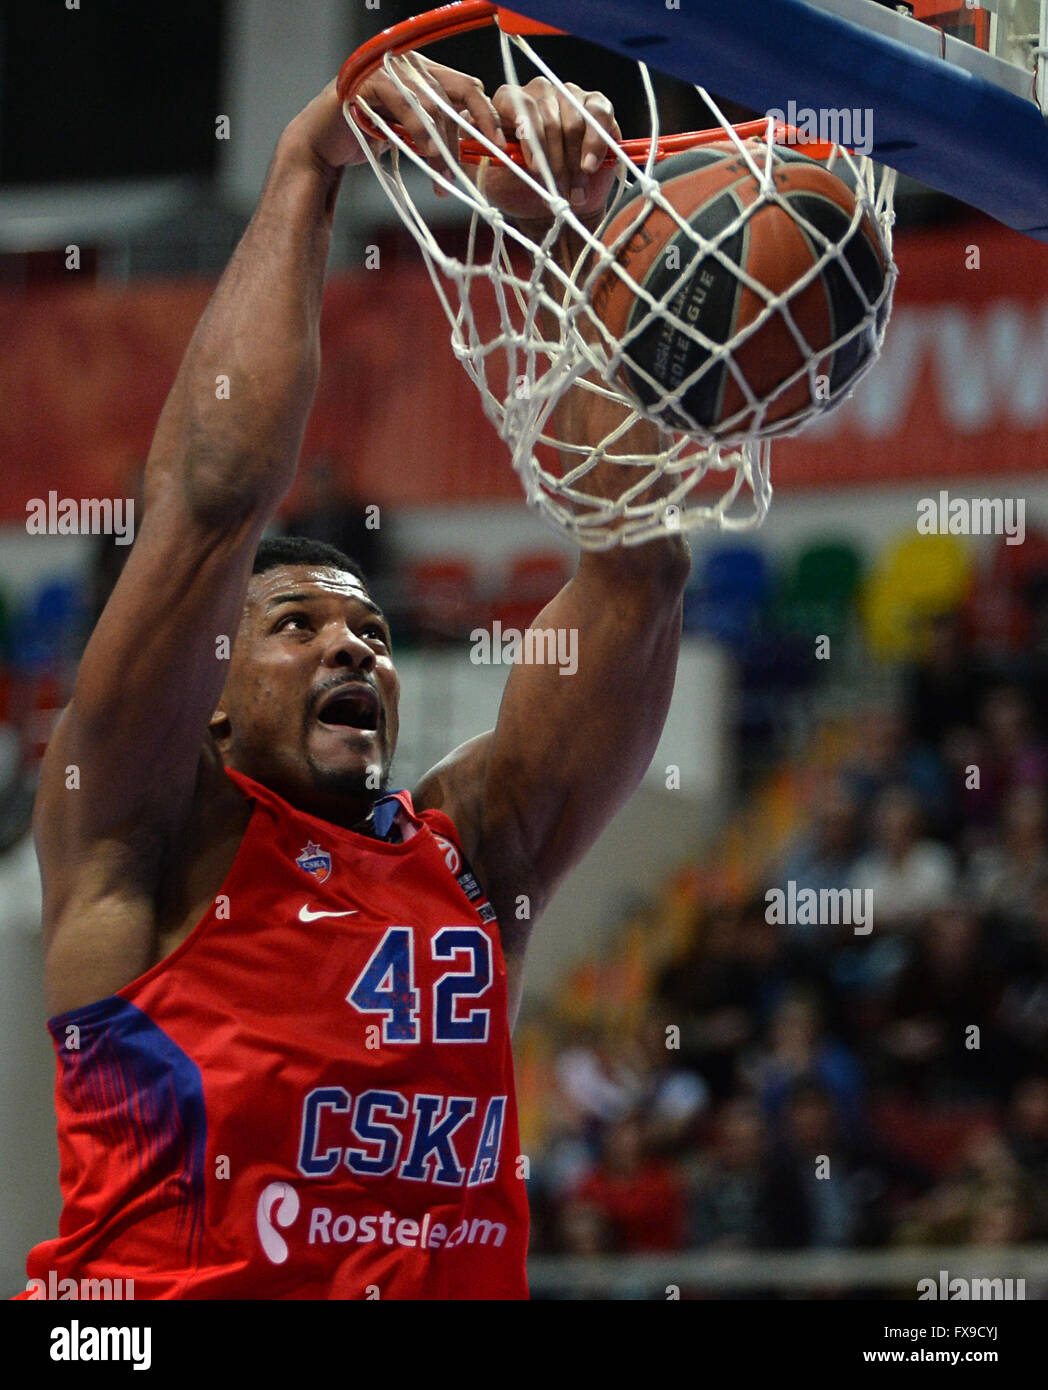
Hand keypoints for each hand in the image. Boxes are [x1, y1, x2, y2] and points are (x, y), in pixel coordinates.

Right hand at [289, 63, 503, 177]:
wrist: (321, 147)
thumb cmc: (366, 139)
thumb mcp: (412, 136)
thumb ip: (439, 133)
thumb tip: (475, 149)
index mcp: (424, 72)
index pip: (467, 87)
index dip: (487, 115)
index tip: (499, 146)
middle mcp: (409, 64)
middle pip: (456, 93)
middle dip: (469, 133)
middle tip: (474, 167)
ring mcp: (388, 69)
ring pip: (433, 102)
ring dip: (443, 144)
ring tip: (443, 177)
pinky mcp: (368, 81)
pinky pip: (404, 103)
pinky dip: (419, 130)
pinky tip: (428, 154)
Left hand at [481, 78, 621, 224]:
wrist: (556, 205)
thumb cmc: (520, 191)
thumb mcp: (493, 178)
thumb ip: (479, 158)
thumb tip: (466, 141)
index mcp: (507, 104)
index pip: (516, 104)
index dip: (528, 134)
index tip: (535, 167)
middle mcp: (537, 92)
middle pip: (548, 116)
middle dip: (553, 159)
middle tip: (555, 191)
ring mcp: (568, 95)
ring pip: (574, 119)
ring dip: (574, 160)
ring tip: (573, 192)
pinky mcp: (595, 106)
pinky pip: (598, 115)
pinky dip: (596, 143)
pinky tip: (590, 166)